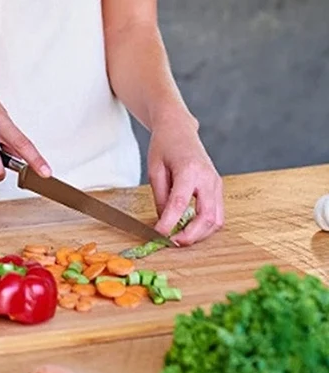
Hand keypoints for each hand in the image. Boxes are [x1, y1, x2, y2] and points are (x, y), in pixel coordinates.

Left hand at [147, 115, 223, 245]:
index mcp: (189, 169)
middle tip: (173, 243)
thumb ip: (160, 196)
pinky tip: (189, 228)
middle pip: (207, 217)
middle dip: (191, 235)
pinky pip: (217, 213)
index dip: (170, 223)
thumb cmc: (164, 145)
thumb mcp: (154, 169)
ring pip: (216, 220)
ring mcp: (216, 183)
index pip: (181, 203)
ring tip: (180, 238)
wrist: (179, 128)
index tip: (159, 235)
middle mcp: (208, 177)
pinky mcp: (218, 187)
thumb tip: (164, 222)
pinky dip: (205, 226)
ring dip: (200, 234)